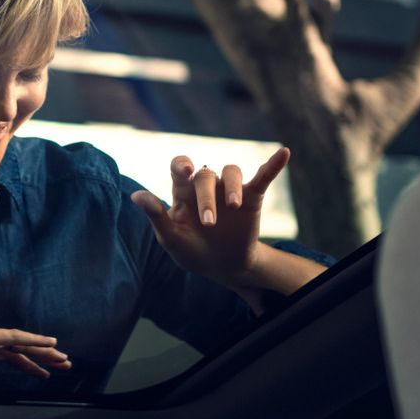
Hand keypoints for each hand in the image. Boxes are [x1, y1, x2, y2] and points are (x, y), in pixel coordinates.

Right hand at [0, 316, 72, 379]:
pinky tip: (51, 343)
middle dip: (43, 358)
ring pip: (24, 344)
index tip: (43, 373)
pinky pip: (16, 338)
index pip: (9, 357)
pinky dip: (35, 340)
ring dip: (45, 352)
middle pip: (22, 349)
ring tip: (64, 359)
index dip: (27, 365)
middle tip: (64, 365)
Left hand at [130, 147, 290, 288]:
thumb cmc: (191, 250)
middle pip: (205, 176)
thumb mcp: (170, 238)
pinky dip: (273, 165)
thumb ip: (156, 216)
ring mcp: (228, 190)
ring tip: (232, 206)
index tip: (186, 171)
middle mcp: (205, 185)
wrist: (222, 266)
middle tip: (209, 224)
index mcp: (182, 191)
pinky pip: (263, 176)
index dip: (182, 164)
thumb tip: (135, 196)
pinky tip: (284, 152)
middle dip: (206, 199)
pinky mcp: (250, 197)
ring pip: (230, 171)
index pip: (180, 167)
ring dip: (230, 187)